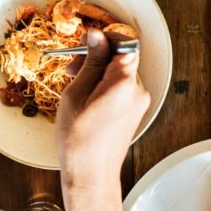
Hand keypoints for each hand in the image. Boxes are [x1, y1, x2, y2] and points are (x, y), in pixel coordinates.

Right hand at [56, 29, 150, 193]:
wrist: (91, 175)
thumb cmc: (79, 140)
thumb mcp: (77, 94)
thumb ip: (91, 62)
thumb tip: (96, 36)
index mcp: (125, 83)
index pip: (125, 43)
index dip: (104, 39)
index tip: (84, 43)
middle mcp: (138, 90)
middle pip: (121, 57)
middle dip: (97, 56)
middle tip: (71, 66)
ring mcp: (139, 101)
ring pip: (120, 72)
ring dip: (98, 71)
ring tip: (74, 82)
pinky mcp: (135, 110)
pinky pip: (121, 87)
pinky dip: (105, 85)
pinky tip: (86, 96)